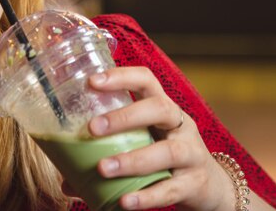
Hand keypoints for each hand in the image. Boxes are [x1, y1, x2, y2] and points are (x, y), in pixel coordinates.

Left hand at [62, 66, 233, 210]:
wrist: (210, 187)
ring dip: (132, 160)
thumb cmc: (164, 159)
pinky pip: (171, 189)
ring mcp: (191, 153)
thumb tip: (65, 179)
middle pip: (159, 109)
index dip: (121, 77)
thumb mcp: (141, 145)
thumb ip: (107, 155)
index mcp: (162, 109)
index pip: (146, 80)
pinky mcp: (194, 184)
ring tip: (102, 168)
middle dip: (125, 116)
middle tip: (92, 128)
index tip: (91, 81)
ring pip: (167, 151)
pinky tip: (124, 201)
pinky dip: (146, 196)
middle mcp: (179, 125)